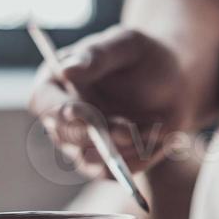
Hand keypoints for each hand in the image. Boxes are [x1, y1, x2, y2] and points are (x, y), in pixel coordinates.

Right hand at [27, 25, 192, 178]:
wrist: (175, 83)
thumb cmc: (145, 57)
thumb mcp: (126, 45)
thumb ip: (98, 55)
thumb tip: (66, 70)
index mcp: (57, 83)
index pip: (44, 102)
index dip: (57, 109)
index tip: (76, 110)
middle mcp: (63, 119)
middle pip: (64, 136)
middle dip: (95, 134)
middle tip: (125, 127)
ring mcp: (83, 145)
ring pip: (90, 160)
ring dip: (119, 149)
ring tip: (151, 128)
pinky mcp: (106, 164)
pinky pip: (113, 173)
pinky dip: (136, 159)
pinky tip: (156, 135)